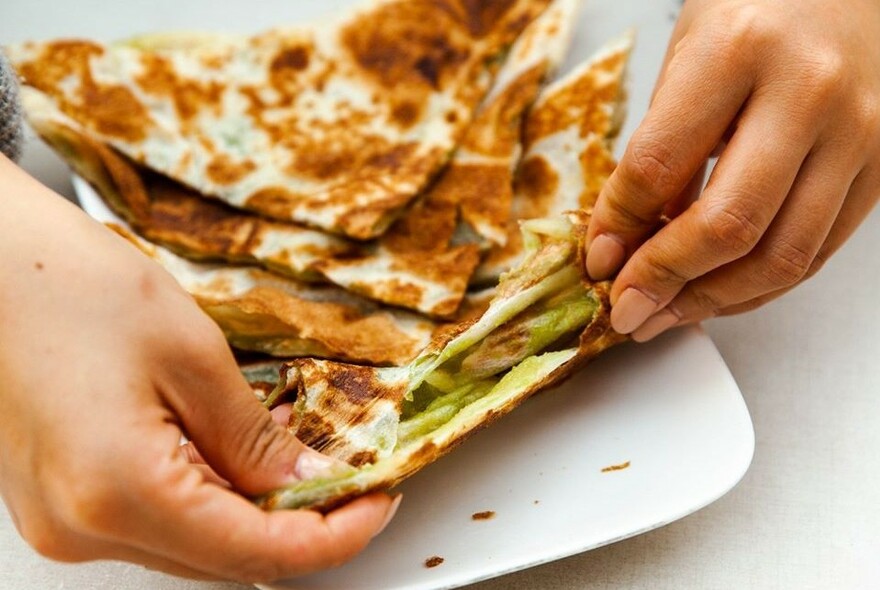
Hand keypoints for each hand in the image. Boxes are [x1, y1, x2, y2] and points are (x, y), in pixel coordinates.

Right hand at [0, 156, 397, 581]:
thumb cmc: (69, 286)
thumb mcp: (190, 353)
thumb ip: (251, 436)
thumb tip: (304, 483)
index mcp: (120, 492)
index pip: (257, 554)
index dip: (333, 538)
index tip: (379, 502)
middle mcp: (83, 528)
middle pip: (228, 561)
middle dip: (301, 526)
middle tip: (351, 480)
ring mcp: (66, 522)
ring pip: (195, 547)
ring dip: (258, 514)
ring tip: (300, 460)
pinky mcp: (62, 503)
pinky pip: (158, 524)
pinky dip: (211, 501)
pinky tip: (237, 457)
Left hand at [585, 0, 879, 340]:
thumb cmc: (757, 7)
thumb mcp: (687, 57)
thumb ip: (659, 148)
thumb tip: (625, 240)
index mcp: (737, 51)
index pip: (658, 166)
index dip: (617, 227)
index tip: (598, 260)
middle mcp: (807, 93)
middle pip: (728, 225)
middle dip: (664, 281)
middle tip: (626, 309)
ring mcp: (857, 133)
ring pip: (782, 256)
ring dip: (712, 301)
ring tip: (665, 313)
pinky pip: (817, 252)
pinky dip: (760, 287)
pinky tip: (718, 292)